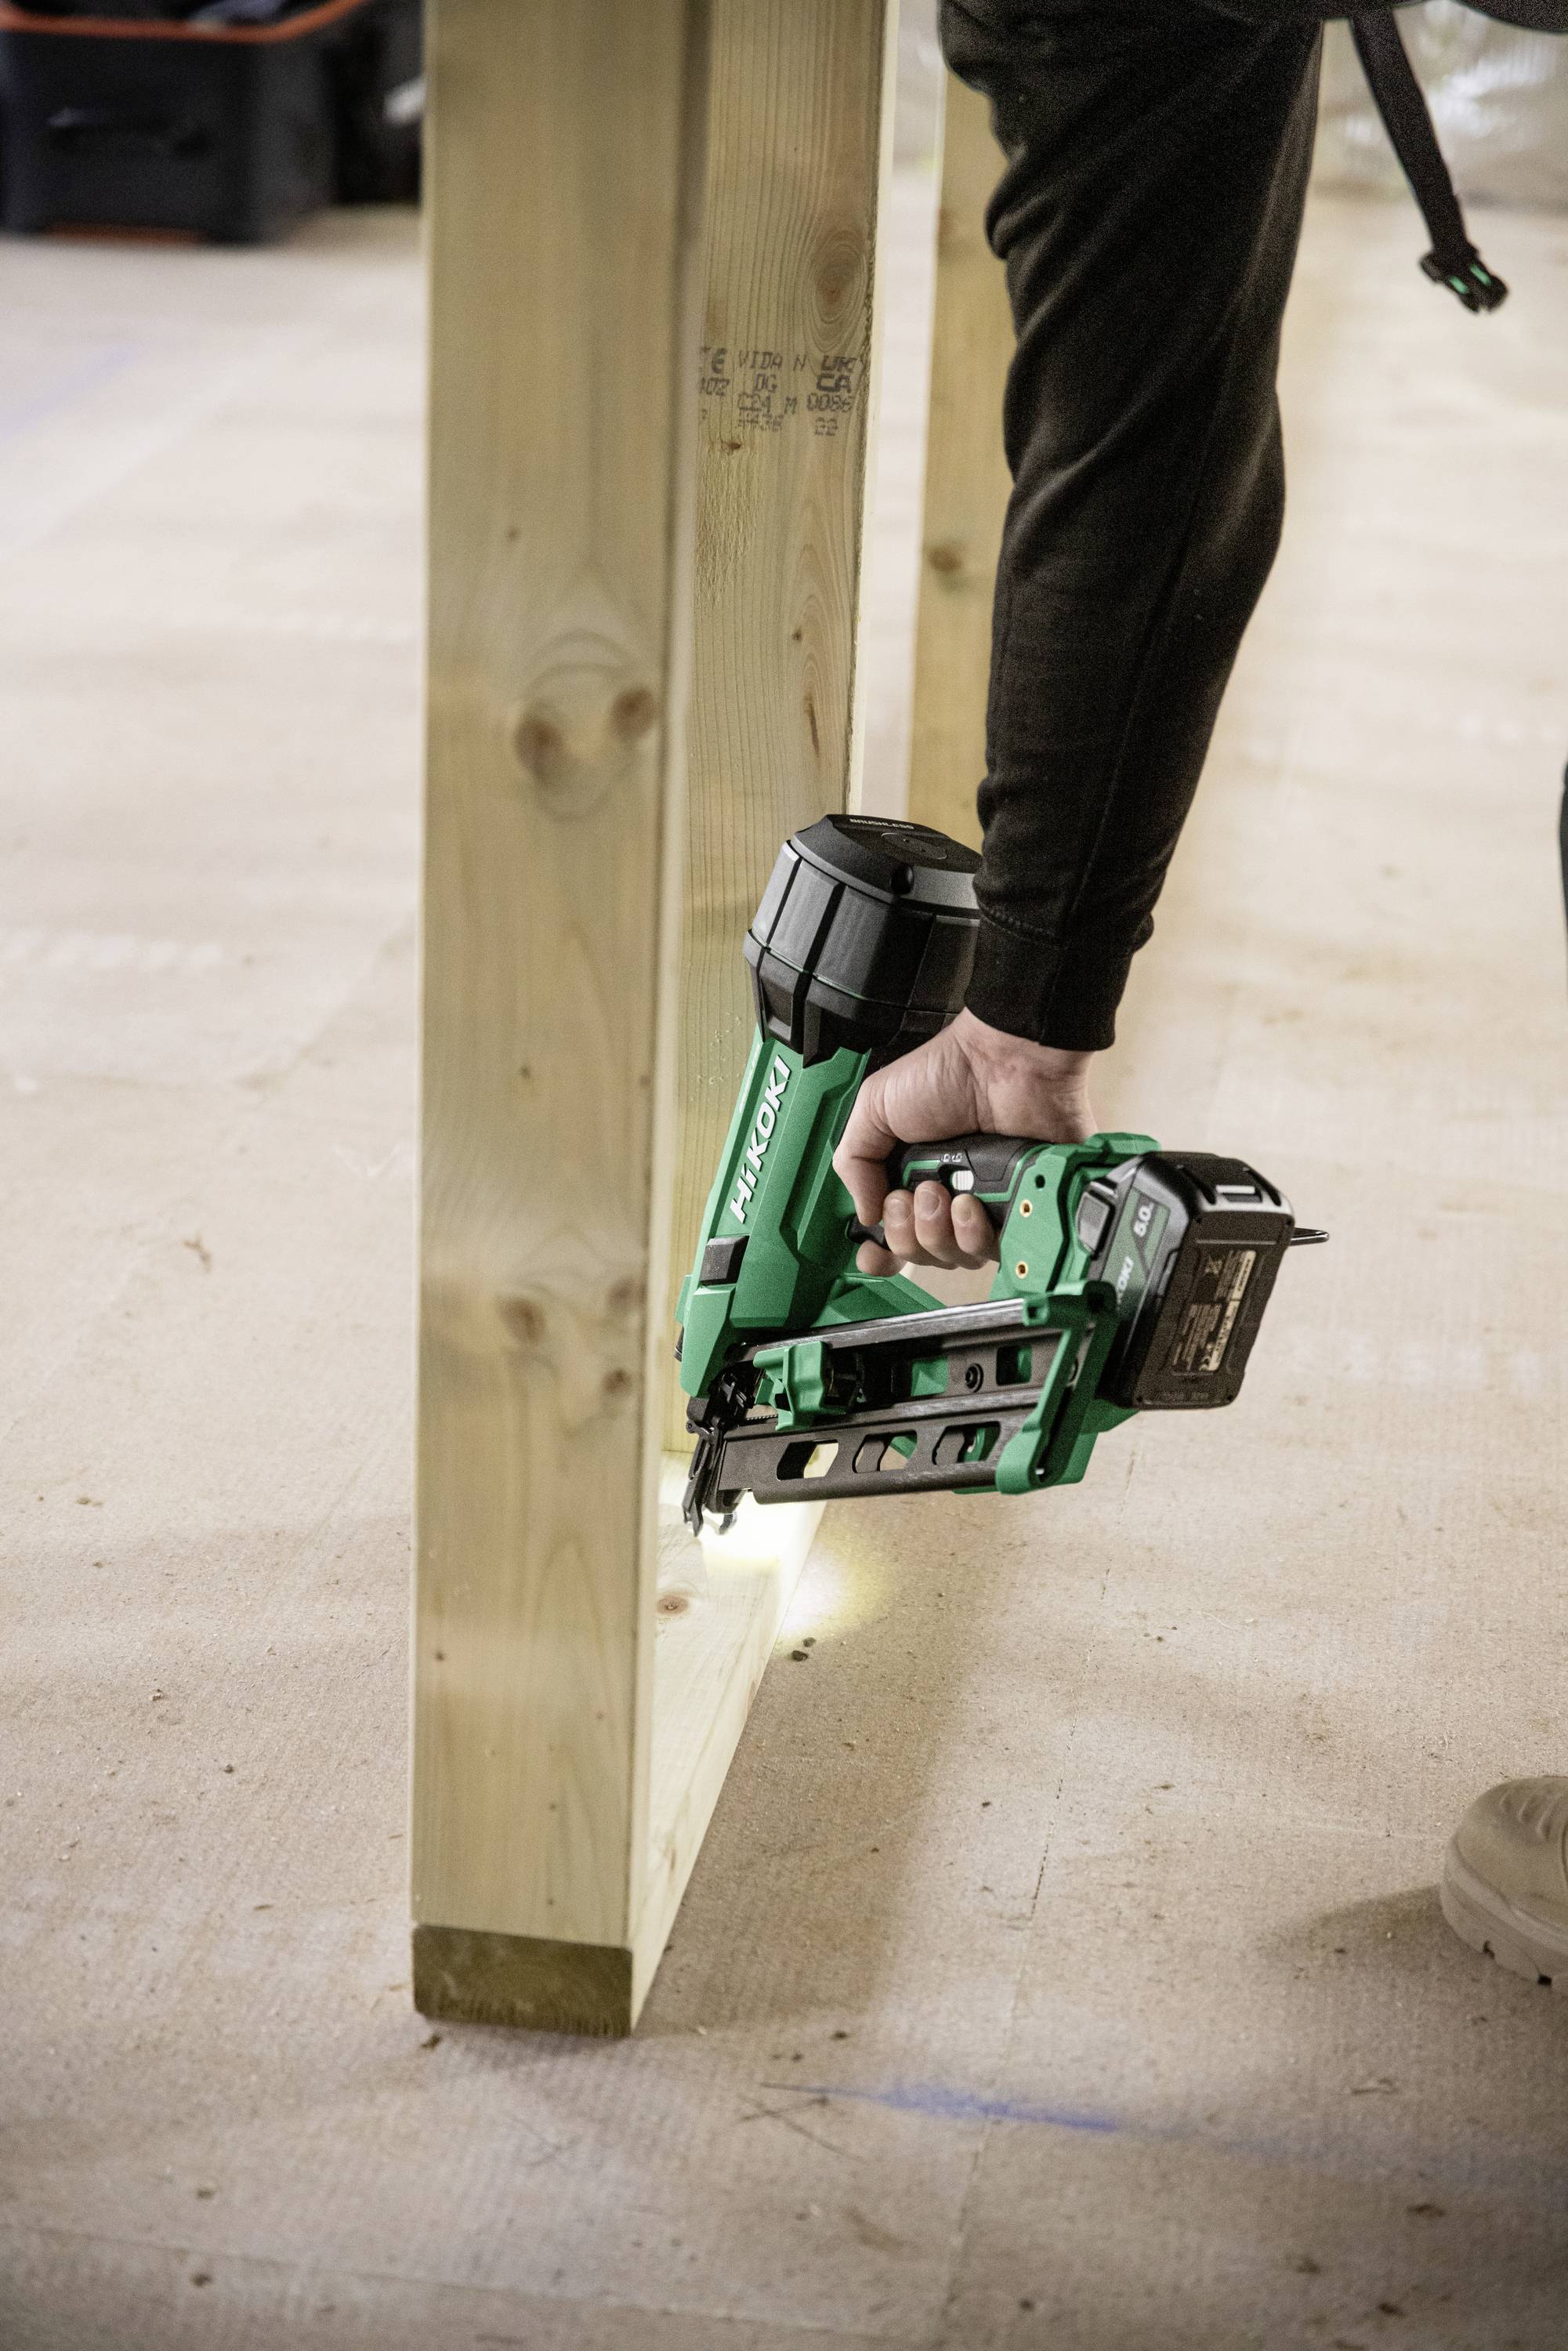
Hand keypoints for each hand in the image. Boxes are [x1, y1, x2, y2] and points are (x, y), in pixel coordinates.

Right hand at [833, 1009, 1096, 1273]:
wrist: (1006, 1063)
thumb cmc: (947, 1071)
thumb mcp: (876, 1105)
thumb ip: (854, 1160)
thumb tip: (865, 1215)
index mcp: (911, 1174)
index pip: (892, 1233)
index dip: (882, 1252)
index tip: (874, 1254)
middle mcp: (947, 1195)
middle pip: (919, 1254)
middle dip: (906, 1233)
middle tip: (915, 1195)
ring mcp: (984, 1204)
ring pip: (954, 1258)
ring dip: (938, 1232)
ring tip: (944, 1193)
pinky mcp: (1018, 1209)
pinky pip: (993, 1251)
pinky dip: (975, 1235)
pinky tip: (971, 1204)